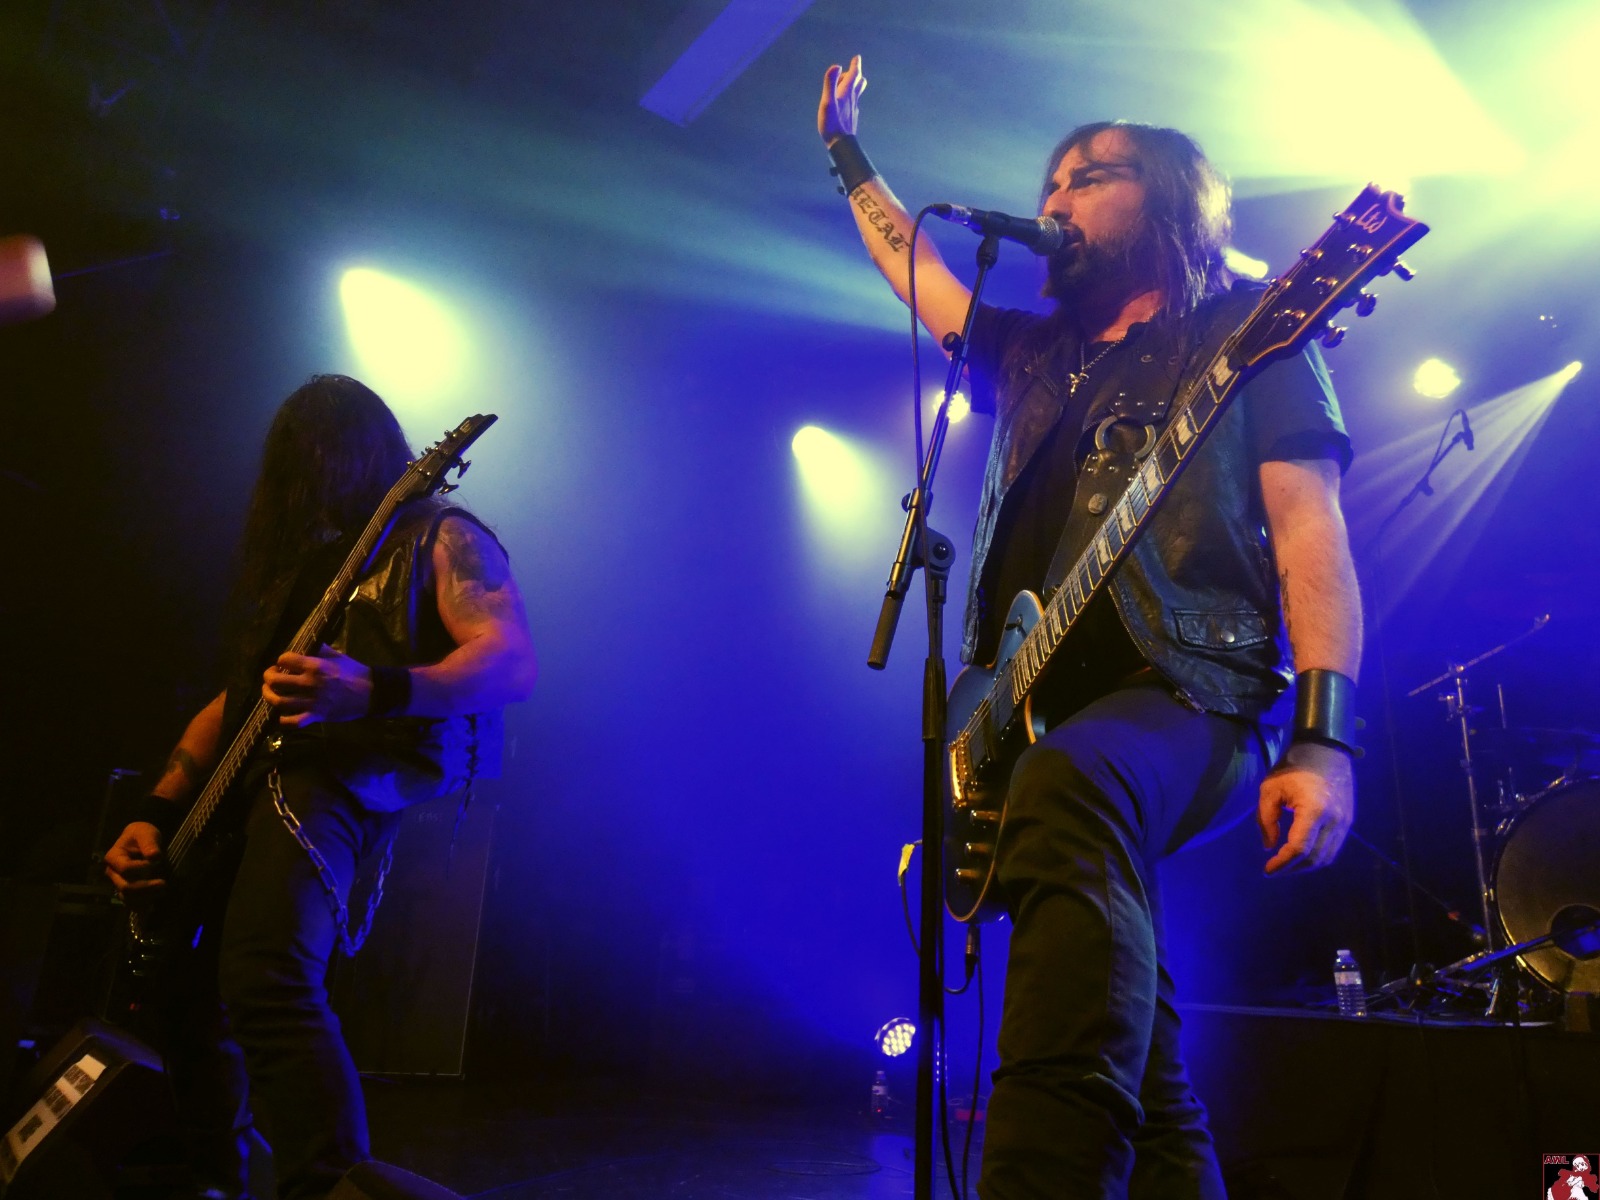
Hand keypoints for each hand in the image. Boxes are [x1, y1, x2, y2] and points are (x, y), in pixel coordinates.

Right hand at [104, 822, 166, 906]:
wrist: (141, 841)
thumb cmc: (142, 835)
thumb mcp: (145, 832)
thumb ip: (149, 842)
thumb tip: (154, 856)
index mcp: (114, 857)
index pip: (125, 869)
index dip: (140, 868)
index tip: (156, 861)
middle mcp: (113, 873)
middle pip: (125, 887)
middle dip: (145, 888)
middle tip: (164, 884)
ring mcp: (119, 883)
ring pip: (127, 898)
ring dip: (145, 899)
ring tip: (162, 891)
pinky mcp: (127, 890)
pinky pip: (131, 903)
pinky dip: (142, 906)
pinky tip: (154, 905)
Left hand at [262, 644, 370, 726]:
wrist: (370, 693)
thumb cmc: (354, 671)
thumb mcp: (338, 655)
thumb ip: (319, 649)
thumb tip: (305, 645)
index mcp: (315, 666)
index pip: (285, 659)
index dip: (281, 660)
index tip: (283, 663)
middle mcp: (310, 683)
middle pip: (276, 681)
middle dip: (268, 677)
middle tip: (270, 677)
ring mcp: (311, 702)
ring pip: (279, 701)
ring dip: (269, 696)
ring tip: (270, 693)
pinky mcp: (316, 716)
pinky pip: (292, 722)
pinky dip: (283, 720)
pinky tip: (282, 714)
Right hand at [818, 54, 866, 145]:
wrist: (841, 145)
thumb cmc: (831, 124)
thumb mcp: (827, 102)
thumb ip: (830, 83)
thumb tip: (837, 66)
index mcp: (846, 93)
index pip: (854, 75)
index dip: (855, 65)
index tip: (857, 58)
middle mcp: (852, 99)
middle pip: (859, 82)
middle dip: (856, 74)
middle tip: (853, 69)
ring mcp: (853, 108)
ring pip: (858, 92)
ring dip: (855, 84)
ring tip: (850, 82)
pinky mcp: (852, 117)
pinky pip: (854, 102)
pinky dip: (852, 96)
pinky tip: (848, 102)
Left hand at [1258, 740, 1354, 874]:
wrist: (1325, 750)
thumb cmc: (1294, 766)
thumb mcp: (1270, 789)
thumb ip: (1266, 819)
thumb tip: (1269, 847)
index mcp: (1314, 810)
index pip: (1299, 848)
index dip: (1282, 863)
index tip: (1267, 870)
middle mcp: (1335, 820)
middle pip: (1315, 858)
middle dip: (1292, 868)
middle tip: (1274, 870)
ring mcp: (1345, 822)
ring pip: (1327, 856)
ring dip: (1305, 865)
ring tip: (1286, 865)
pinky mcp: (1348, 821)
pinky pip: (1334, 847)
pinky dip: (1317, 856)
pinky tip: (1301, 855)